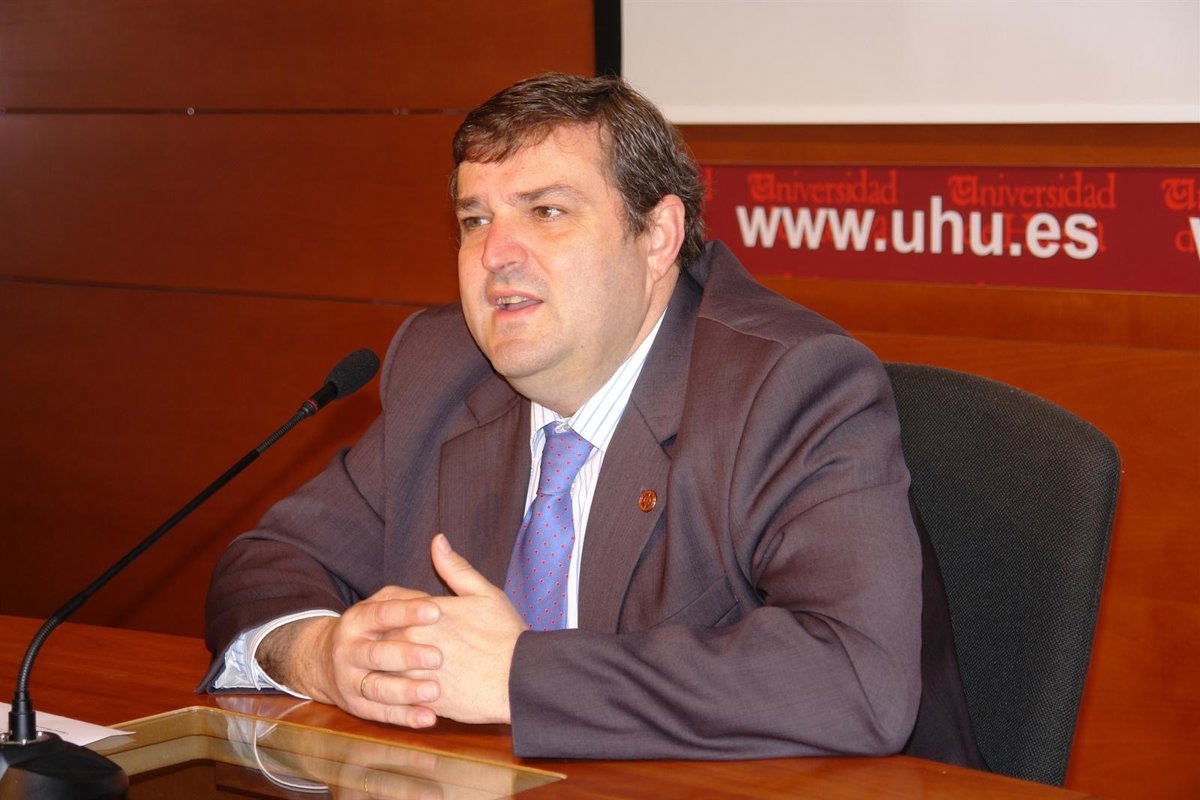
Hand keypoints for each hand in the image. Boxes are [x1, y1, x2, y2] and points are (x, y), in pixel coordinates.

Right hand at [257, 585, 445, 728]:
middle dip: (407, 656)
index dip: (407, 612)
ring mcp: (350, 681)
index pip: (381, 614)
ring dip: (407, 692)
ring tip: (434, 691)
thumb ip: (404, 599)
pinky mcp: (357, 707)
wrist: (321, 661)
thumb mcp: (377, 604)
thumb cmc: (368, 627)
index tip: (436, 612)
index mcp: (356, 621)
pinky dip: (406, 717)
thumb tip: (435, 601)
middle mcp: (349, 651)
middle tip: (437, 657)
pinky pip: (382, 714)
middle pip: (377, 655)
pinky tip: (429, 717)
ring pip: (378, 689)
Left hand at [396, 534, 526, 723]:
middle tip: (374, 643)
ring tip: (382, 669)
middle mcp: (416, 641)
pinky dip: (394, 695)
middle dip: (377, 640)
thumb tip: (437, 541)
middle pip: (379, 638)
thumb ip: (455, 568)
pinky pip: (397, 698)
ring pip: (383, 670)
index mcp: (427, 613)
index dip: (387, 611)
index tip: (388, 615)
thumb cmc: (505, 635)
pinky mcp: (423, 701)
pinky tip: (397, 694)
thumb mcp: (485, 593)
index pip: (389, 608)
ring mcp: (417, 673)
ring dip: (380, 668)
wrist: (520, 680)